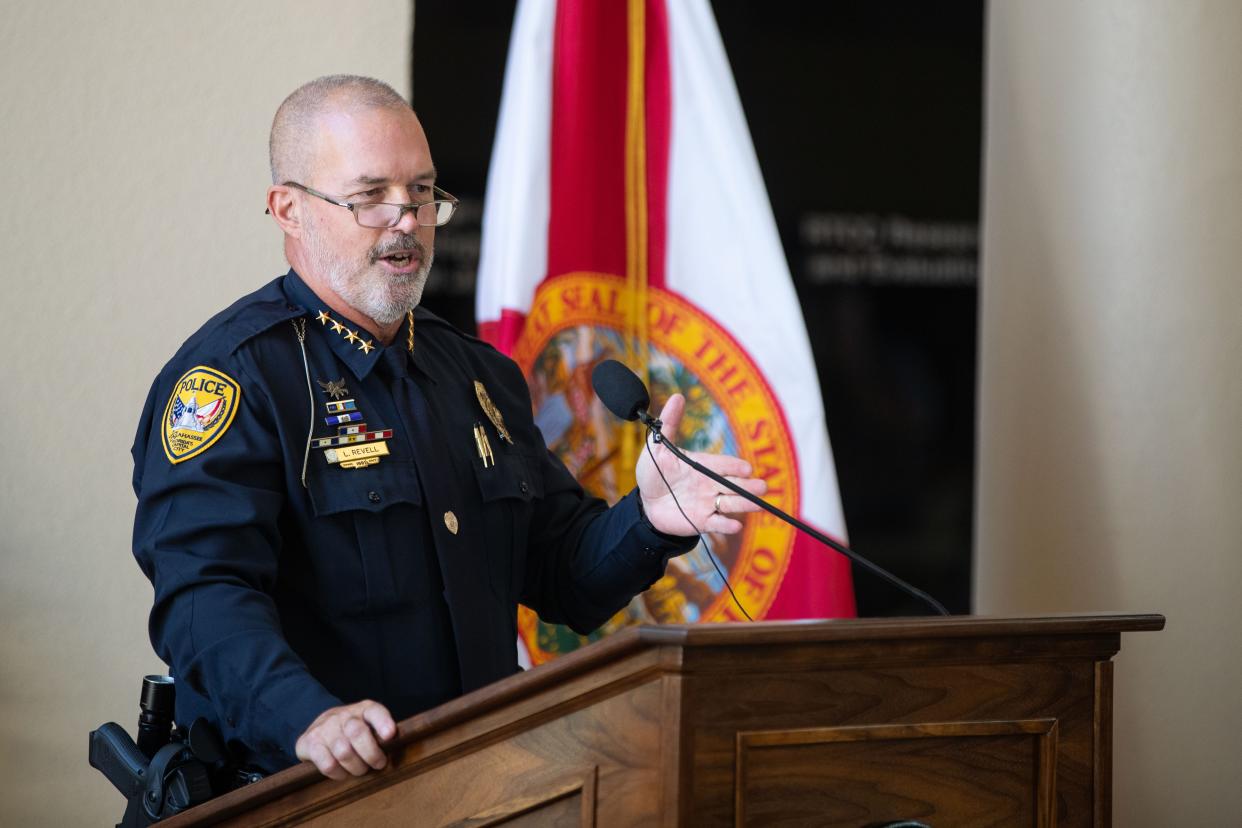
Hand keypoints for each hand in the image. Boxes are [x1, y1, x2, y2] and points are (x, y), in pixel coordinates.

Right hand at [295, 700, 395, 779]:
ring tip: (360, 770)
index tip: (390, 735)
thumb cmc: (351, 731)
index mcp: (363, 709)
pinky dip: (339, 774)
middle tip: (378, 764)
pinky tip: (343, 773)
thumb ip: (382, 734)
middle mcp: (343, 715)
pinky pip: (327, 764)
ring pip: (343, 752)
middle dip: (371, 754)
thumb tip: (397, 751)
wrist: (319, 726)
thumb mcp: (368, 726)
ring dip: (356, 767)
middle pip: (358, 733)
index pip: (374, 711)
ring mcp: (325, 728)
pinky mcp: (309, 742)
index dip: (383, 722)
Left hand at [635, 393, 767, 535]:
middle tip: (761, 486)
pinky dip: (726, 525)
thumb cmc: (654, 473)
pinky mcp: (702, 521)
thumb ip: (670, 424)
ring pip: (730, 503)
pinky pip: (717, 524)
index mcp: (703, 465)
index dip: (733, 466)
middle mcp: (710, 484)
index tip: (745, 468)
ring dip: (744, 503)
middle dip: (748, 485)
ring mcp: (708, 503)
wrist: (646, 504)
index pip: (723, 465)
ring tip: (757, 503)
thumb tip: (678, 396)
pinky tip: (735, 524)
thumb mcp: (658, 447)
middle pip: (733, 484)